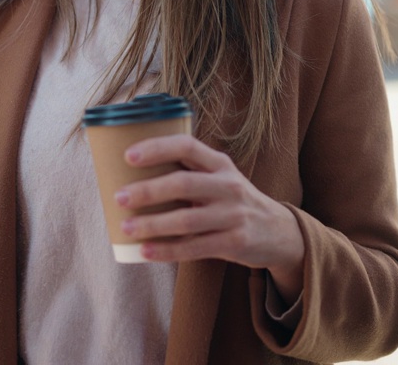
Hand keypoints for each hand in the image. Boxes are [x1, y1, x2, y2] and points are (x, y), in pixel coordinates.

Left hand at [116, 134, 305, 303]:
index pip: (187, 146)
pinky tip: (145, 251)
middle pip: (183, 184)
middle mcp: (228, 186)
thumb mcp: (219, 178)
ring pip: (186, 220)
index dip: (157, 148)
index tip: (128, 156)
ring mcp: (233, 215)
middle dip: (148, 190)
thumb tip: (131, 174)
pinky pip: (194, 248)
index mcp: (219, 164)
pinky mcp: (234, 242)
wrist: (278, 231)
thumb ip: (187, 172)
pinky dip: (167, 250)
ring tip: (126, 227)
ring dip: (152, 224)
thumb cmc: (233, 200)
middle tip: (119, 197)